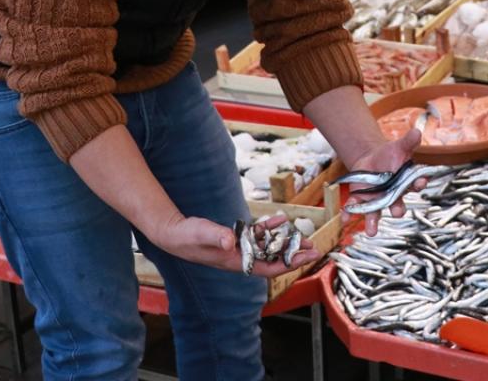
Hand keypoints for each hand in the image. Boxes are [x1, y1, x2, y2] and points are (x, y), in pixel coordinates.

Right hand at [148, 213, 320, 277]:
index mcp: (236, 262)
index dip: (290, 264)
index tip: (307, 257)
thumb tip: (231, 240)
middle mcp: (241, 258)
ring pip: (269, 247)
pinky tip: (281, 219)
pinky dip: (270, 228)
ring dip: (285, 243)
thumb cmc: (186, 236)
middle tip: (314, 248)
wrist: (173, 234)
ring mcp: (239, 249)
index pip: (269, 267)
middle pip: (274, 259)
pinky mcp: (235, 238)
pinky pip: (258, 235)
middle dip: (294, 255)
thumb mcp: (202, 233)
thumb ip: (216, 236)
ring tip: (303, 237)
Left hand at [342, 128, 423, 235]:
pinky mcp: (362, 200)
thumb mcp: (398, 146)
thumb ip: (408, 142)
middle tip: (398, 212)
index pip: (415, 184)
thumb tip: (417, 131)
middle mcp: (393, 196)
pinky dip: (349, 213)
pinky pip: (356, 208)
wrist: (371, 159)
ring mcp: (377, 200)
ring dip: (373, 222)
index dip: (418, 184)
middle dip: (397, 209)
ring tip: (371, 232)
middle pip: (397, 204)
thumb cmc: (390, 155)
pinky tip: (344, 218)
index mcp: (405, 182)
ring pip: (376, 213)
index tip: (420, 182)